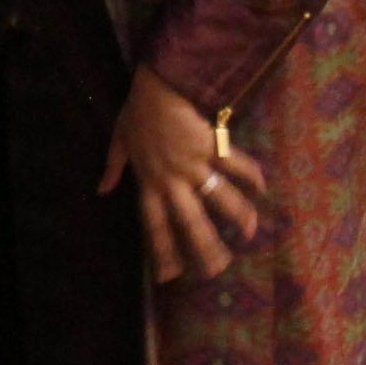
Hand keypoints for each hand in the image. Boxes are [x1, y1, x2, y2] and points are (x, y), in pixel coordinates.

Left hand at [97, 66, 266, 283]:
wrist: (157, 86)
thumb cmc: (138, 112)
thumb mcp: (119, 140)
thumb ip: (113, 168)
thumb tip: (101, 190)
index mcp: (149, 182)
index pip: (154, 225)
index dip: (162, 251)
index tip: (169, 277)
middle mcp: (172, 180)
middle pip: (190, 222)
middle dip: (205, 249)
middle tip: (218, 270)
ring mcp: (193, 165)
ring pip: (218, 199)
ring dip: (238, 217)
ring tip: (250, 233)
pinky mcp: (212, 147)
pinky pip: (235, 165)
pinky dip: (252, 175)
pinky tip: (264, 188)